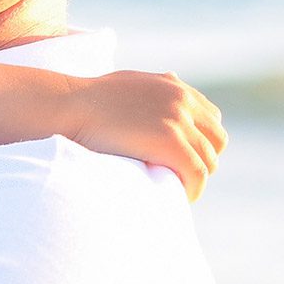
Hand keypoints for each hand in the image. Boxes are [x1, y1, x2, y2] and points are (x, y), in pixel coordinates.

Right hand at [70, 70, 227, 199]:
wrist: (67, 107)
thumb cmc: (85, 101)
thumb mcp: (126, 85)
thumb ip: (150, 91)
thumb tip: (160, 94)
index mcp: (174, 87)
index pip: (211, 118)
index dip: (201, 142)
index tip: (184, 160)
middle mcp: (182, 100)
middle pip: (216, 140)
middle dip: (202, 160)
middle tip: (180, 178)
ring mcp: (178, 120)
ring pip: (209, 160)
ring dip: (195, 179)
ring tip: (177, 191)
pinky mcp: (170, 141)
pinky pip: (197, 174)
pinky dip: (193, 189)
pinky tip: (180, 197)